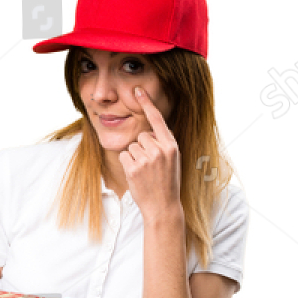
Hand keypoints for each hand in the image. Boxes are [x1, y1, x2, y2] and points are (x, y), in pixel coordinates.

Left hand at [119, 87, 181, 224]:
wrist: (163, 207)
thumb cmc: (168, 183)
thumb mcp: (173, 161)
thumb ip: (163, 145)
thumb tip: (151, 133)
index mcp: (171, 146)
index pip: (158, 120)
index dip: (147, 103)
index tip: (137, 90)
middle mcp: (159, 150)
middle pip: (142, 135)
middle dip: (143, 147)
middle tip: (151, 166)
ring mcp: (145, 159)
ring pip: (132, 146)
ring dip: (135, 157)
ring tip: (145, 172)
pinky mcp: (133, 167)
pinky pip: (124, 155)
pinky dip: (127, 164)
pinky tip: (137, 175)